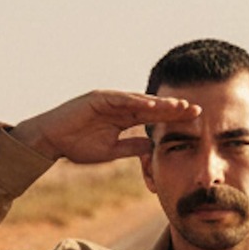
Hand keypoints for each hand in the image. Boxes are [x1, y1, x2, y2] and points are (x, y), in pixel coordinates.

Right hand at [11, 89, 200, 165]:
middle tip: (196, 110)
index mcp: (124, 118)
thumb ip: (130, 148)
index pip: (153, 118)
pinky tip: (152, 107)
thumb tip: (151, 148)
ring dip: (160, 104)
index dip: (173, 119)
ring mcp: (110, 100)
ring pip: (140, 101)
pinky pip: (121, 100)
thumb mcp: (110, 151)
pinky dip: (137, 103)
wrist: (52, 140)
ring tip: (180, 107)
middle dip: (173, 109)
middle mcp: (120, 106)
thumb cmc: (77, 146)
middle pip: (152, 107)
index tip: (193, 121)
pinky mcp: (98, 98)